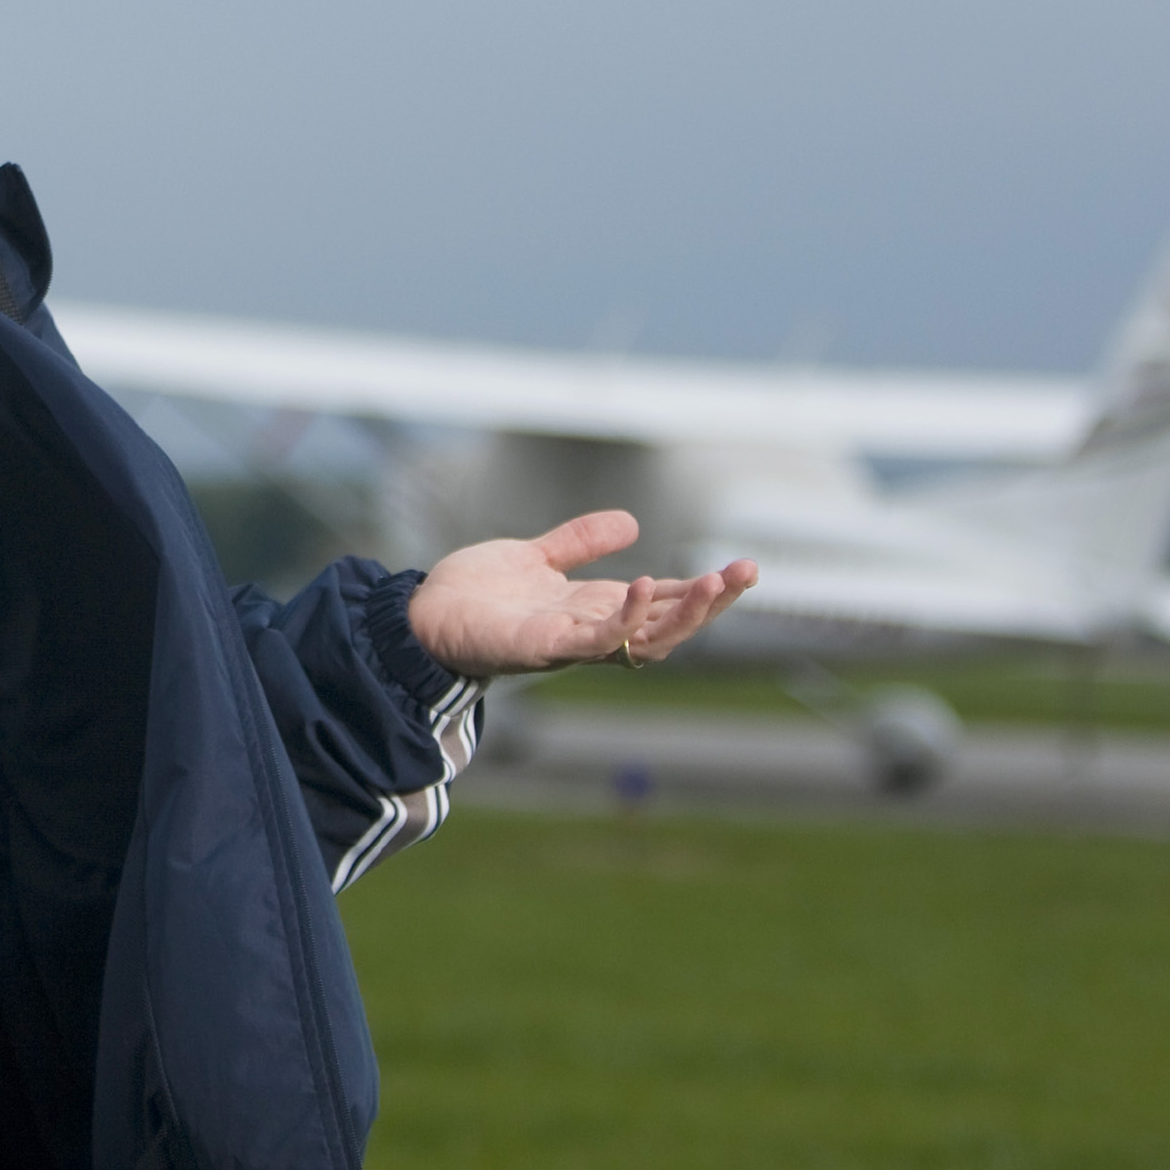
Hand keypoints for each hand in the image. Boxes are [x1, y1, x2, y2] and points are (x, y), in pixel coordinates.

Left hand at [404, 509, 754, 678]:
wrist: (421, 616)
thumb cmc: (476, 596)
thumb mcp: (537, 557)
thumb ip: (579, 542)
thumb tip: (631, 523)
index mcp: (594, 608)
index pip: (663, 603)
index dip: (703, 590)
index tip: (743, 569)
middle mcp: (590, 630)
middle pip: (668, 626)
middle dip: (711, 604)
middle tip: (747, 573)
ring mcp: (569, 642)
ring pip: (643, 640)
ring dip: (682, 615)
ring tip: (712, 583)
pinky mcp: (540, 646)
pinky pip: (593, 640)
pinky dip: (621, 619)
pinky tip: (640, 587)